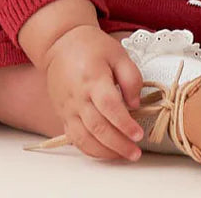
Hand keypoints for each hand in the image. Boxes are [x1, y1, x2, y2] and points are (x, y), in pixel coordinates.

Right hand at [42, 24, 146, 161]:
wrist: (62, 45)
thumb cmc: (93, 47)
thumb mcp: (118, 54)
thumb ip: (131, 78)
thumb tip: (136, 104)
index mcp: (93, 79)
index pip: (110, 107)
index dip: (125, 124)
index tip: (138, 134)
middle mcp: (78, 97)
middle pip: (97, 127)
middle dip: (118, 144)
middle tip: (135, 152)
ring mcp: (68, 109)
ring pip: (84, 138)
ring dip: (104, 151)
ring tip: (123, 155)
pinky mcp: (63, 115)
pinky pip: (74, 138)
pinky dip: (89, 149)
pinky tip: (105, 152)